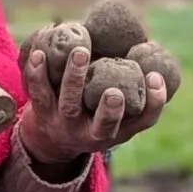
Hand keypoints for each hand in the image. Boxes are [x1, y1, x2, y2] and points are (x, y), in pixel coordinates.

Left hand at [17, 38, 167, 174]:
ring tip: (81, 52)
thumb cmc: (96, 118)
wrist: (53, 139)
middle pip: (101, 124)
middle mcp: (89, 133)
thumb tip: (156, 59)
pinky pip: (37, 92)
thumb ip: (138, 94)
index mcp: (116, 132)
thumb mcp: (118, 118)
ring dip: (74, 78)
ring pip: (69, 103)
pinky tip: (39, 54)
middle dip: (109, 109)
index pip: (141, 123)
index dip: (153, 103)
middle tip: (114, 90)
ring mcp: (64, 123)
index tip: (155, 78)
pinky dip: (36, 73)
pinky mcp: (41, 111)